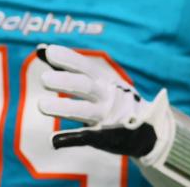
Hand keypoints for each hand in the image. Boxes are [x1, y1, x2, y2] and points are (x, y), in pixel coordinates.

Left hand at [35, 44, 169, 159]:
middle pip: (85, 86)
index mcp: (104, 80)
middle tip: (44, 79)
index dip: (68, 58)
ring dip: (63, 108)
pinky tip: (53, 140)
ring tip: (40, 105)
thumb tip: (41, 48)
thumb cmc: (114, 99)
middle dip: (66, 81)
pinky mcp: (104, 137)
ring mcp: (106, 117)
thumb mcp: (98, 80)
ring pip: (84, 111)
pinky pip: (85, 138)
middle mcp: (107, 96)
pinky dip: (69, 139)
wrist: (148, 130)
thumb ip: (67, 66)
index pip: (85, 66)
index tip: (49, 51)